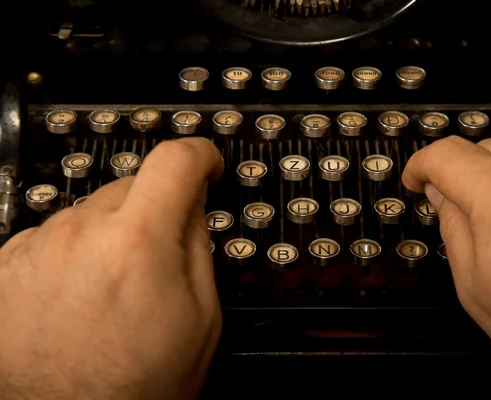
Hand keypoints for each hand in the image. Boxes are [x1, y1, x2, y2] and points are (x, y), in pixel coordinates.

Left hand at [0, 138, 223, 399]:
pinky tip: (78, 297)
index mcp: (137, 244)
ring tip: (112, 292)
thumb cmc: (135, 385)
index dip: (199, 154)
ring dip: (109, 235)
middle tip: (158, 258)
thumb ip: (198, 245)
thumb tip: (191, 204)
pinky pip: (54, 236)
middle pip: (131, 187)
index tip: (205, 163)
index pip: (174, 162)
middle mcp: (79, 235)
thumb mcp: (201, 317)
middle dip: (153, 210)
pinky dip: (73, 254)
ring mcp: (35, 248)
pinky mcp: (6, 265)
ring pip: (90, 213)